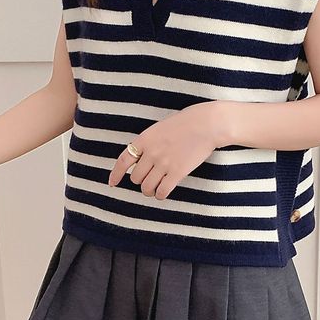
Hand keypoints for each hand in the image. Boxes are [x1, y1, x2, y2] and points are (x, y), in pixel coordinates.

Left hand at [108, 100, 229, 199]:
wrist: (206, 124)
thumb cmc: (185, 124)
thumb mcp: (159, 129)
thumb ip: (148, 144)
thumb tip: (140, 162)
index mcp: (144, 140)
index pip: (123, 161)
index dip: (115, 174)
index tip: (112, 183)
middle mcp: (151, 153)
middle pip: (136, 178)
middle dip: (141, 181)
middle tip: (150, 179)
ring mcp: (164, 163)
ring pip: (147, 188)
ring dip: (150, 191)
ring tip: (156, 187)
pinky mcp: (177, 172)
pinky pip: (162, 192)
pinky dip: (160, 195)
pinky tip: (164, 191)